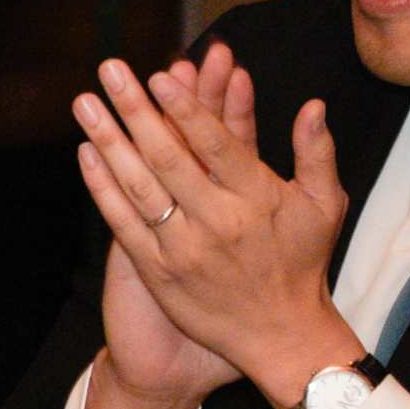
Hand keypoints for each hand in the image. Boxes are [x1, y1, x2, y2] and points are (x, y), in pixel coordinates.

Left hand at [74, 40, 363, 408]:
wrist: (282, 338)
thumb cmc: (303, 264)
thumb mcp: (324, 207)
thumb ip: (316, 153)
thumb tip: (314, 104)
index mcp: (258, 199)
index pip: (218, 145)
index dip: (188, 109)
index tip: (161, 75)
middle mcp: (218, 221)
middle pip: (170, 157)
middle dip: (137, 110)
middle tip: (110, 70)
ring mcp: (184, 248)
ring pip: (139, 186)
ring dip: (109, 141)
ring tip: (85, 103)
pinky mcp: (159, 271)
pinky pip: (124, 222)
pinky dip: (102, 187)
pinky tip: (85, 153)